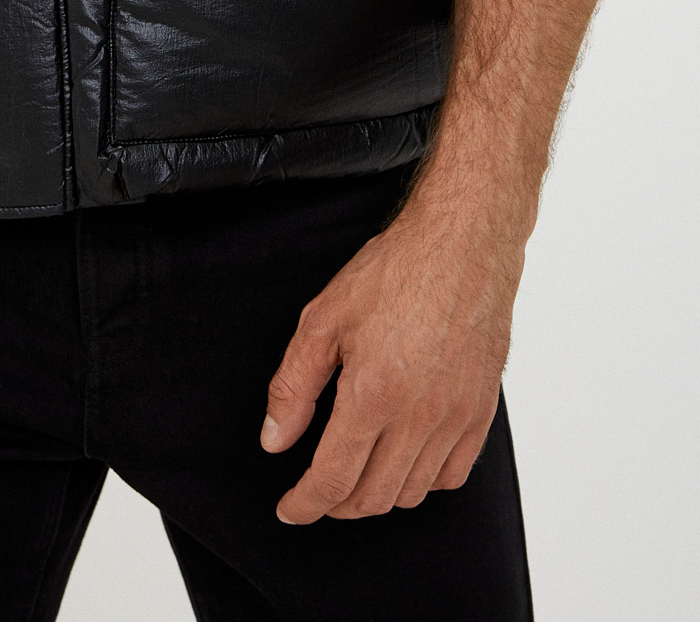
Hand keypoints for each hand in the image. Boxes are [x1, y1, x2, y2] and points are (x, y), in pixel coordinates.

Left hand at [260, 198, 521, 522]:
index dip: (305, 504)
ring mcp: (455, 419)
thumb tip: (275, 440)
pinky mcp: (481, 412)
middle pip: (372, 497)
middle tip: (317, 490)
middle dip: (336, 504)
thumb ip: (294, 385)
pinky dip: (422, 481)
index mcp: (372, 394)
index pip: (333, 479)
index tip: (290, 509)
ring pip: (411, 492)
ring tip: (355, 472)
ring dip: (377, 494)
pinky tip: (403, 459)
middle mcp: (418, 417)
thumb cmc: (393, 272)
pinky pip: (451, 475)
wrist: (462, 246)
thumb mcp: (323, 318)